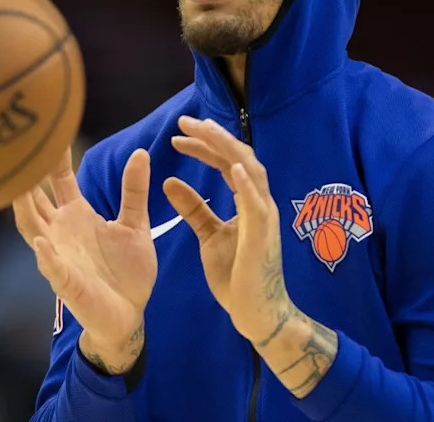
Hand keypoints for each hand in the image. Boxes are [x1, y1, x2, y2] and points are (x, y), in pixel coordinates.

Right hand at [12, 147, 155, 373]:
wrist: (129, 315)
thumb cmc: (127, 271)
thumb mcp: (135, 225)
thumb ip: (134, 191)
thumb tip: (141, 152)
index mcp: (78, 215)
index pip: (59, 180)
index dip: (53, 157)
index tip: (46, 128)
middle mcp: (61, 232)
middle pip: (36, 199)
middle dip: (26, 176)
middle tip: (16, 148)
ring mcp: (60, 256)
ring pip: (32, 228)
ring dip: (25, 209)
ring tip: (18, 187)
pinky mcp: (67, 283)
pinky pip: (52, 268)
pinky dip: (46, 256)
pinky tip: (40, 242)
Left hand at [163, 116, 294, 345]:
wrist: (256, 312)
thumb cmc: (236, 275)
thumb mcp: (208, 235)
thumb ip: (193, 208)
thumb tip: (169, 182)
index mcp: (247, 201)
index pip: (225, 163)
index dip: (204, 147)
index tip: (177, 137)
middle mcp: (259, 202)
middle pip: (239, 157)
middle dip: (213, 137)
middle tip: (185, 121)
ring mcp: (264, 217)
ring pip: (251, 171)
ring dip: (229, 149)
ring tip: (207, 130)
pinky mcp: (263, 236)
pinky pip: (257, 205)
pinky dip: (248, 185)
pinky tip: (235, 168)